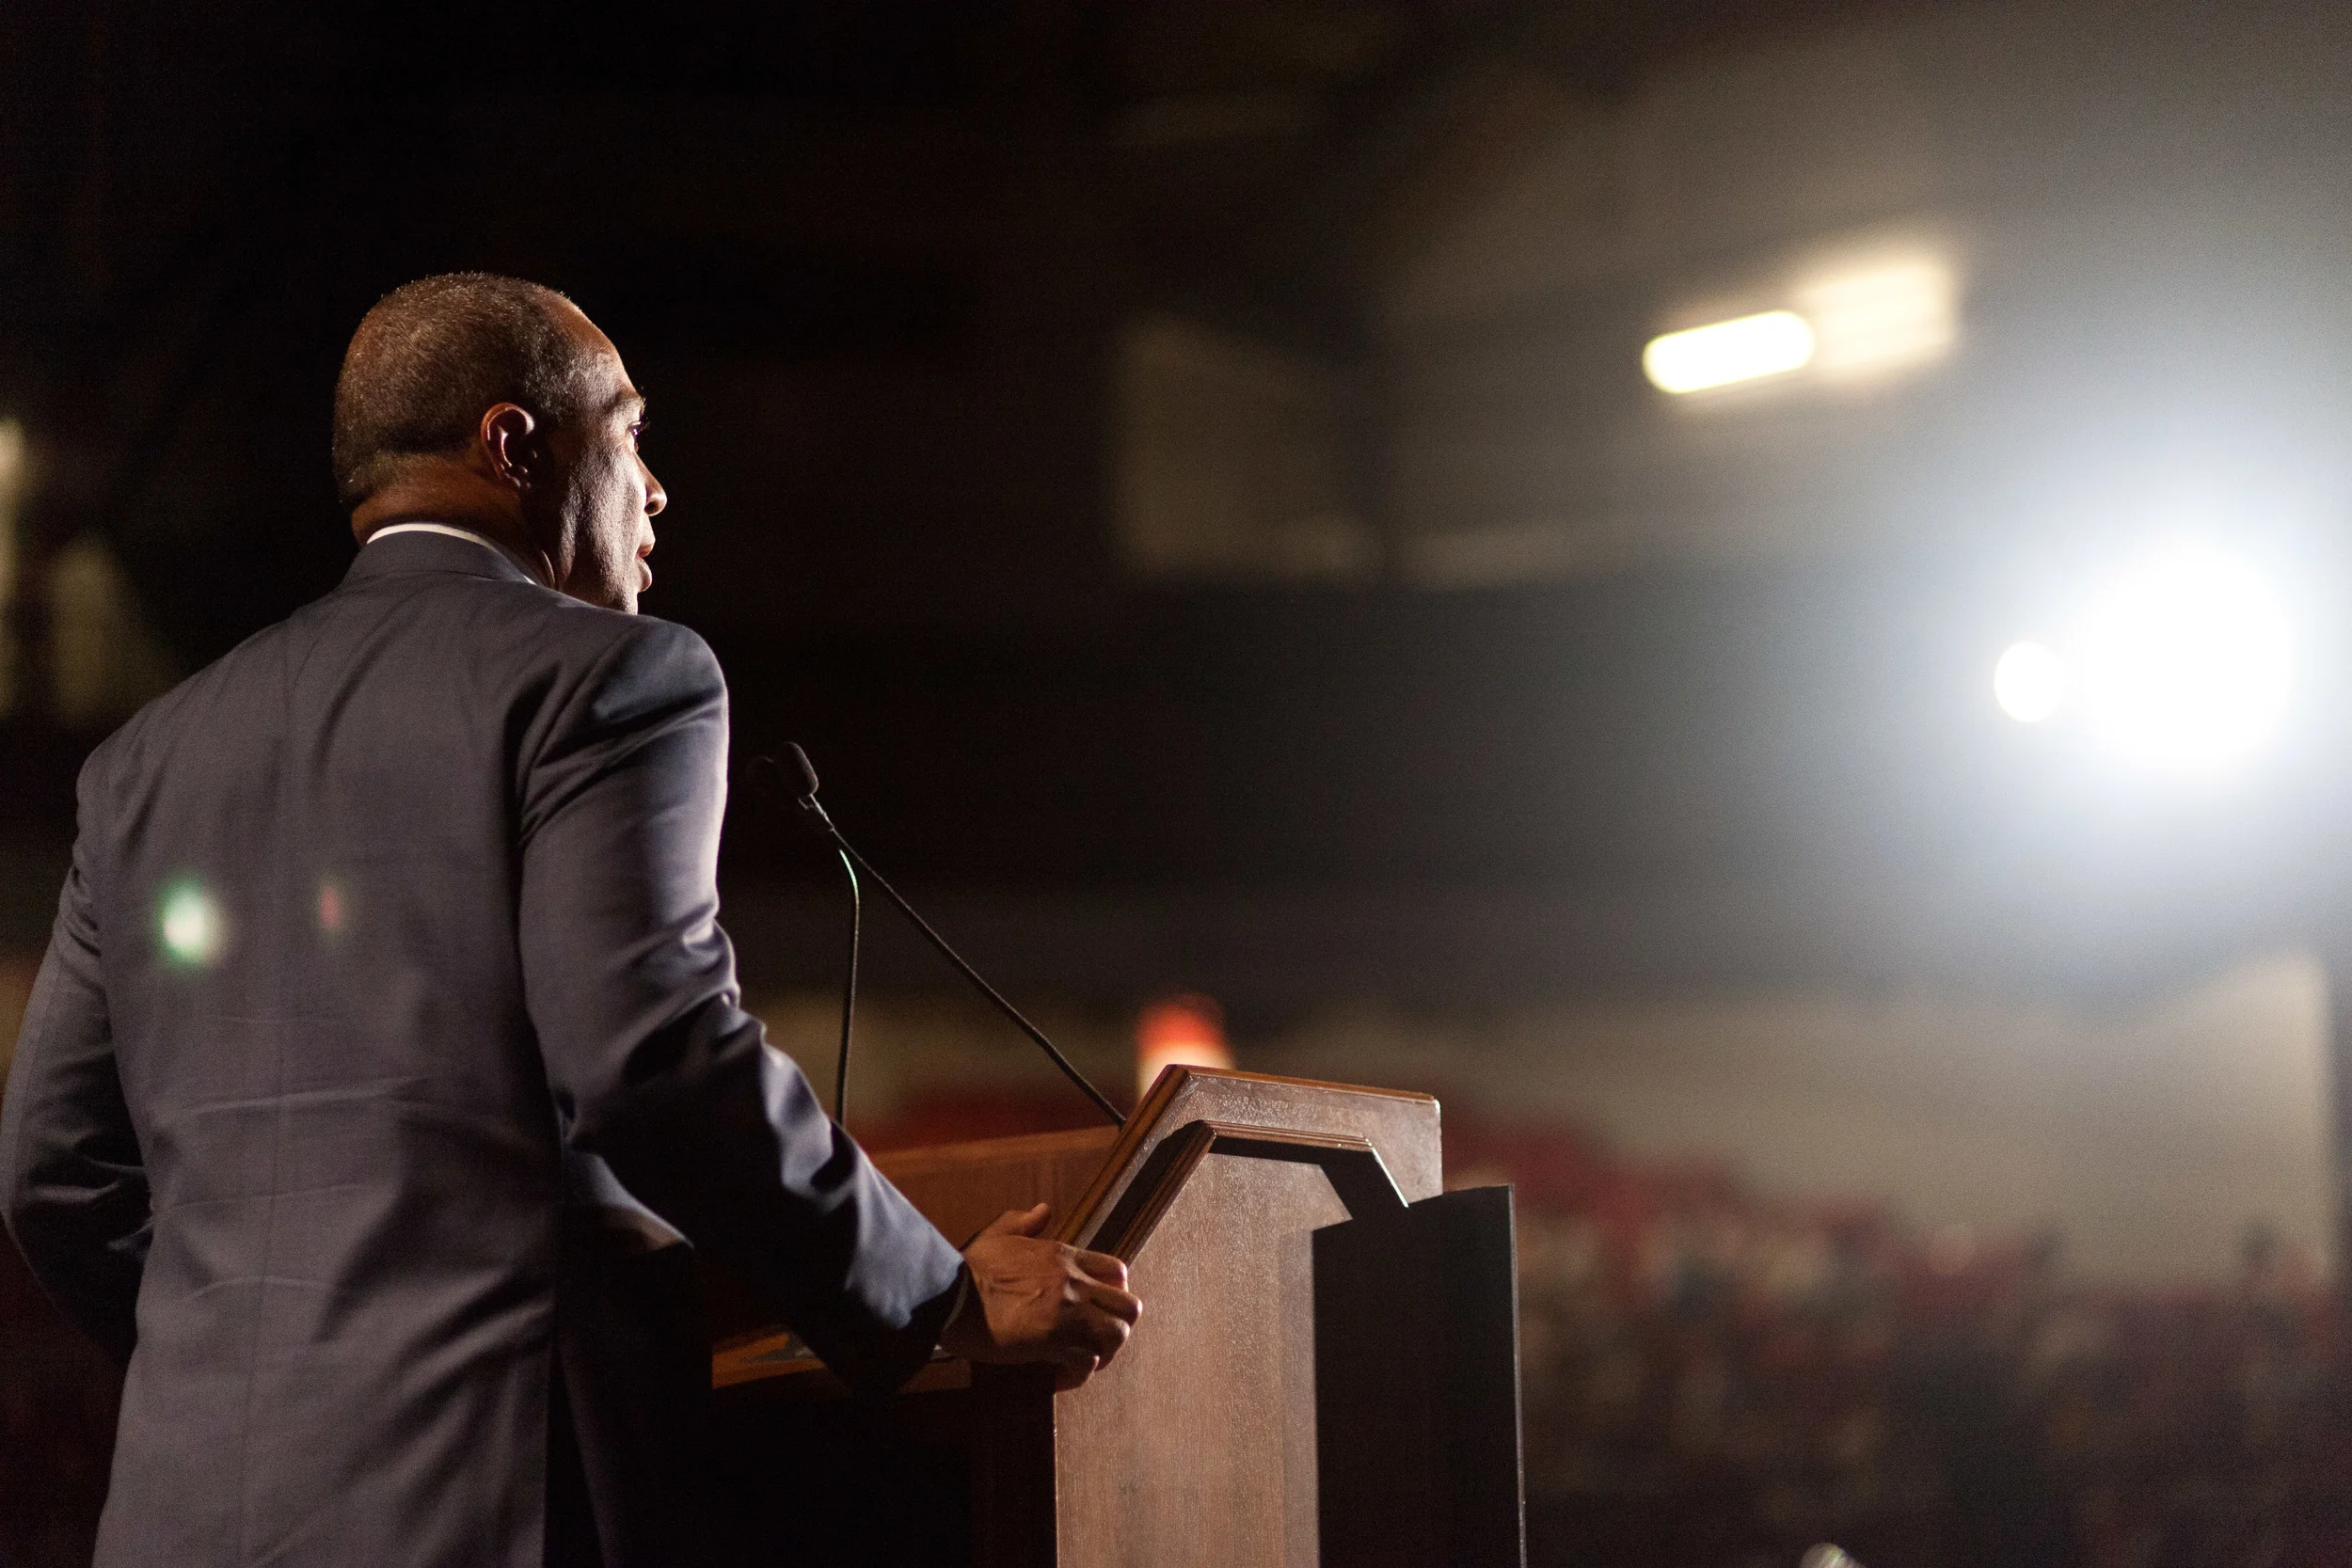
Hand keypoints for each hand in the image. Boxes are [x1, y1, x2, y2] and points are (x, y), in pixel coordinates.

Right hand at [939, 1203, 1140, 1390]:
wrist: (953, 1297)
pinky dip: (1077, 1375)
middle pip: (1129, 1307)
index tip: (1097, 1309)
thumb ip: (1023, 1222)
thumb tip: (1042, 1210)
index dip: (1114, 1293)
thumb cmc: (971, 1268)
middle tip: (1095, 1340)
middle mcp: (1076, 1283)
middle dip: (1117, 1326)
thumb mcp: (999, 1234)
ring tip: (1081, 1361)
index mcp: (1065, 1257)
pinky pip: (1087, 1364)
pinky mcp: (1056, 1342)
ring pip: (1116, 1336)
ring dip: (1102, 1353)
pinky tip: (1058, 1377)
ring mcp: (1069, 1313)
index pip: (1117, 1271)